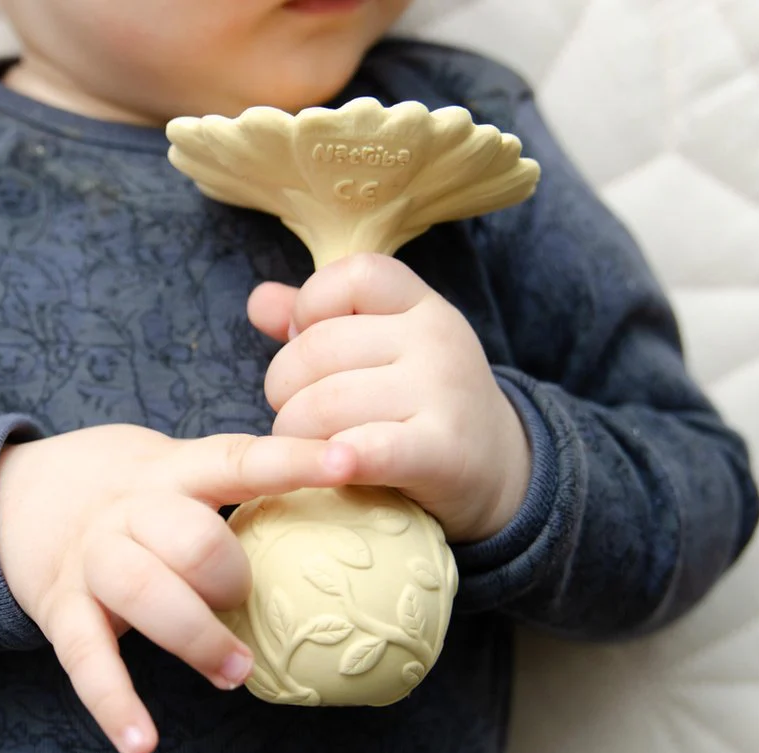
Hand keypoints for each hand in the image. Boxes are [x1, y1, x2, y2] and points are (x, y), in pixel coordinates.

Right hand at [0, 424, 355, 752]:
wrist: (12, 494)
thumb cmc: (124, 489)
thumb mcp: (170, 467)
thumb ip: (229, 489)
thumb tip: (333, 515)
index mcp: (171, 469)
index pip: (238, 459)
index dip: (293, 460)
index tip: (346, 461)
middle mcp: (129, 509)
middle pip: (188, 536)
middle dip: (229, 575)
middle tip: (248, 597)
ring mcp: (90, 559)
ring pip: (143, 592)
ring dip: (196, 637)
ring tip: (235, 671)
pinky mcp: (59, 608)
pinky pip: (86, 660)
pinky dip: (115, 704)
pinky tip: (143, 743)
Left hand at [247, 253, 529, 542]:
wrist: (500, 471)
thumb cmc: (421, 405)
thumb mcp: (382, 350)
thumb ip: (321, 323)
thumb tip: (258, 300)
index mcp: (419, 305)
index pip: (350, 276)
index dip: (309, 307)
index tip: (306, 346)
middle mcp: (436, 339)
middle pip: (318, 349)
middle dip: (284, 389)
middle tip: (295, 416)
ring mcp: (443, 393)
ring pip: (325, 403)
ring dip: (296, 435)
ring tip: (308, 448)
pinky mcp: (443, 452)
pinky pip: (371, 448)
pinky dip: (339, 458)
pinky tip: (331, 467)